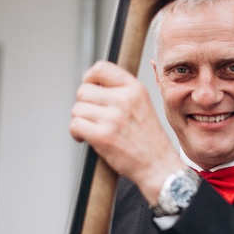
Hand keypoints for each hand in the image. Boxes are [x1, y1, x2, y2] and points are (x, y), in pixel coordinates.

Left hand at [70, 60, 181, 203]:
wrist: (158, 165)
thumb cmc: (148, 139)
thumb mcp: (142, 104)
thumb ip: (121, 92)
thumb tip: (92, 84)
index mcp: (135, 89)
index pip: (101, 68)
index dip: (89, 78)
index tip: (89, 88)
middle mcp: (124, 99)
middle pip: (83, 91)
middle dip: (84, 105)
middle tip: (93, 116)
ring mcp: (113, 118)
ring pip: (77, 109)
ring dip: (81, 120)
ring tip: (93, 129)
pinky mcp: (103, 136)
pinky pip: (75, 125)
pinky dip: (77, 133)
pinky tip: (86, 138)